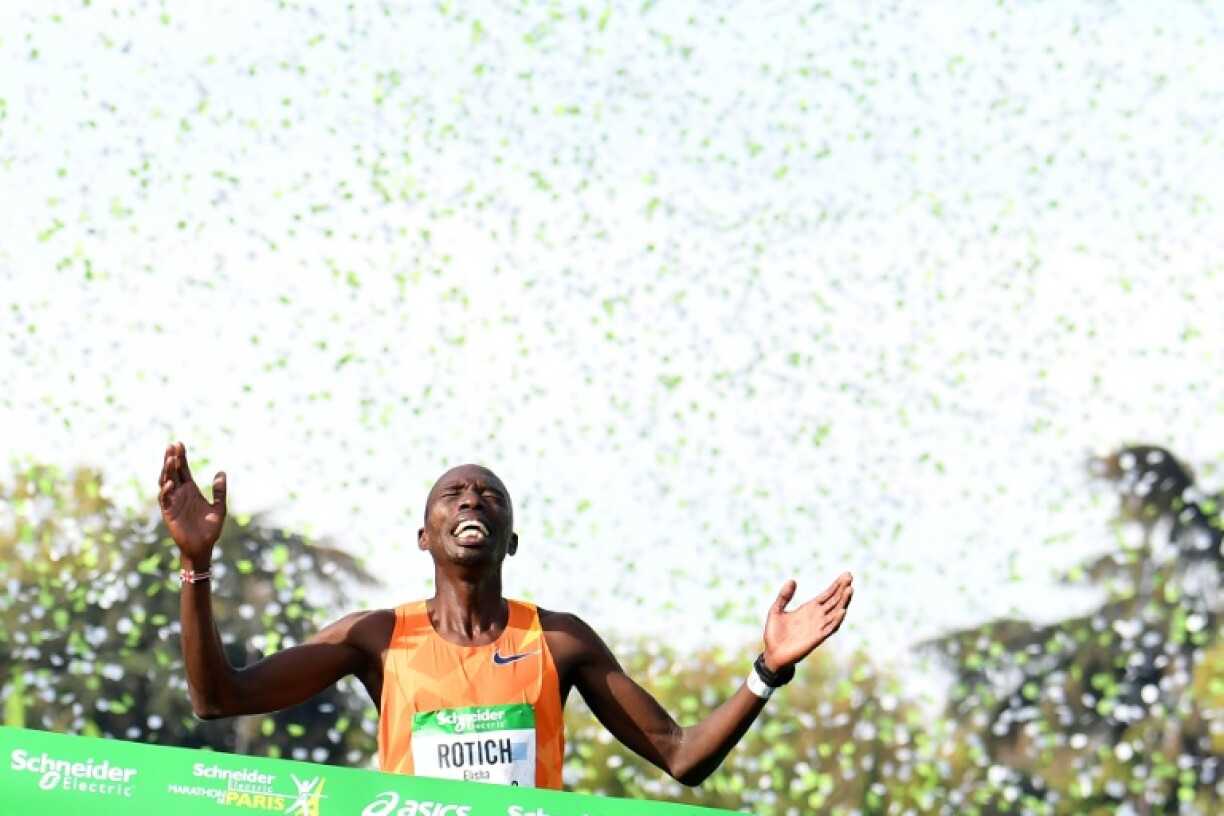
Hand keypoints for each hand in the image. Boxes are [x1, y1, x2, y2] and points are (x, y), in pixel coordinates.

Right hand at [158, 441, 226, 568]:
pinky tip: (171, 482)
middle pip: (173, 472)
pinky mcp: (169, 513)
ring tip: (170, 459)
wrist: (203, 547)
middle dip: (171, 459)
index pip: (183, 469)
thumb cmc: (210, 529)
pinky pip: (164, 499)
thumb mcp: (219, 507)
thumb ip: (219, 490)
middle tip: (171, 445)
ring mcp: (173, 502)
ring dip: (166, 471)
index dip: (181, 457)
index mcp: (191, 490)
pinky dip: (166, 490)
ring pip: (166, 482)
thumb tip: (221, 471)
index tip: (179, 443)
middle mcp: (180, 494)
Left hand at [762, 572, 853, 671]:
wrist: (772, 654)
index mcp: (809, 609)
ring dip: (843, 602)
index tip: (846, 575)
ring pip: (835, 612)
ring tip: (850, 590)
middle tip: (851, 577)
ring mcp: (818, 627)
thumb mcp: (776, 610)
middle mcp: (817, 617)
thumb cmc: (774, 633)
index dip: (836, 585)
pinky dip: (837, 620)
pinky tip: (843, 611)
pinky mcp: (816, 638)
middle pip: (834, 601)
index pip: (827, 595)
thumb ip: (784, 596)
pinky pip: (829, 628)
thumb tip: (792, 580)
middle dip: (842, 589)